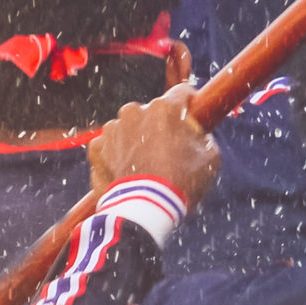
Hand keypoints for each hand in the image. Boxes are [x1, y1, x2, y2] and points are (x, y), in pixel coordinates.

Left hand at [86, 88, 219, 204]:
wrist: (143, 210)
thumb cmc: (181, 183)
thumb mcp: (210, 157)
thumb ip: (202, 137)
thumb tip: (198, 133)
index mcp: (165, 108)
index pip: (182, 94)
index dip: (189, 105)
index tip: (190, 114)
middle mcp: (135, 111)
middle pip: (152, 112)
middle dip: (159, 126)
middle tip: (167, 150)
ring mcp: (112, 128)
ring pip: (128, 127)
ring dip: (135, 139)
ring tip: (144, 165)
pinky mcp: (96, 147)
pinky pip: (109, 145)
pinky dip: (116, 155)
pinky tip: (126, 172)